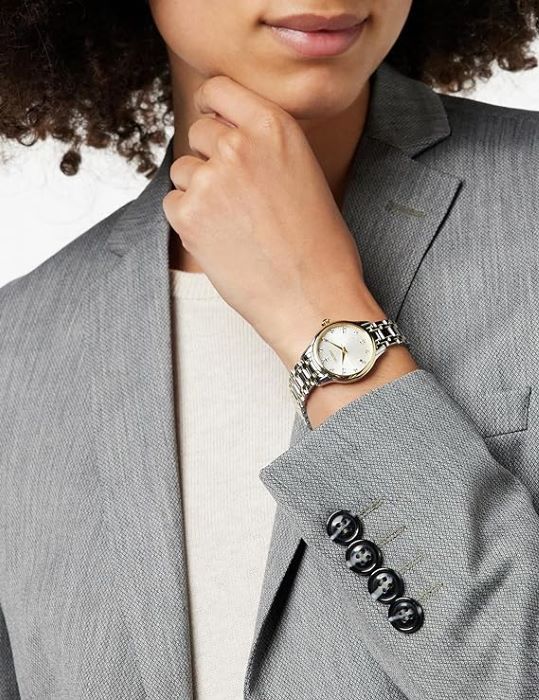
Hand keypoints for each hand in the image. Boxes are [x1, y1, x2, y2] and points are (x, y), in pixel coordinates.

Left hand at [163, 75, 383, 366]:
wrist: (313, 298)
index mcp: (274, 127)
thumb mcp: (305, 173)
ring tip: (234, 223)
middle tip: (234, 193)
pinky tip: (221, 239)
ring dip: (199, 190)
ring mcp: (210, 180)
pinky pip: (173, 202)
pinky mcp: (189, 215)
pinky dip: (189, 220)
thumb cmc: (319, 245)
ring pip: (184, 169)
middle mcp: (238, 145)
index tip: (212, 119)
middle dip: (210, 156)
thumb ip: (265, 146)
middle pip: (199, 130)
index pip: (219, 89)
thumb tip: (225, 135)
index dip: (212, 106)